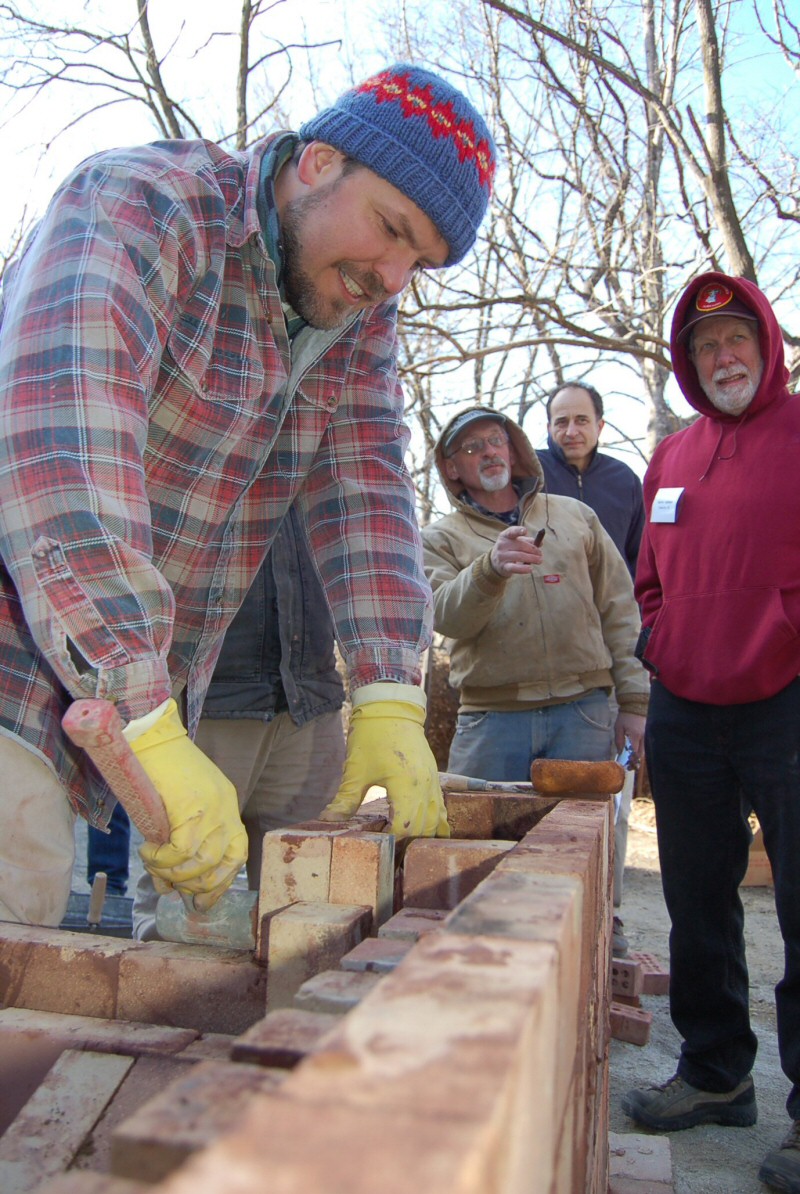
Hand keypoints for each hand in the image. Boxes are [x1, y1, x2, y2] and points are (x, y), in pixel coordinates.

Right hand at [126, 699, 247, 909]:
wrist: (148, 735)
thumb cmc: (157, 769)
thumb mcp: (176, 806)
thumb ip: (177, 841)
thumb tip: (169, 884)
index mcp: (227, 805)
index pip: (237, 853)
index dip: (221, 881)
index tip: (202, 899)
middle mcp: (225, 807)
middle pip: (223, 863)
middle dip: (197, 886)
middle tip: (172, 888)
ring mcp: (212, 806)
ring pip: (202, 861)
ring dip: (175, 874)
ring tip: (154, 866)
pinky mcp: (191, 805)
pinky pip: (181, 850)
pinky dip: (162, 859)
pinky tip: (147, 851)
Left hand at [319, 683, 448, 837]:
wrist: (391, 708)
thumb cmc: (372, 736)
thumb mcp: (356, 770)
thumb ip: (345, 800)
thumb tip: (328, 820)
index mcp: (407, 787)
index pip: (404, 828)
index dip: (392, 841)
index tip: (378, 847)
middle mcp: (425, 787)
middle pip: (423, 829)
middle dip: (407, 843)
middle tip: (390, 853)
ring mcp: (433, 782)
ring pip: (435, 821)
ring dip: (422, 835)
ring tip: (405, 846)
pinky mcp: (434, 778)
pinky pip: (440, 808)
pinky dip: (434, 822)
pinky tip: (424, 831)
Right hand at [489, 525, 543, 576]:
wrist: (495, 563)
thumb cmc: (509, 549)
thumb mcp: (516, 542)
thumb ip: (528, 541)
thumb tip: (540, 543)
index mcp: (505, 536)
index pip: (511, 532)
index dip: (518, 531)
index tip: (525, 531)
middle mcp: (501, 545)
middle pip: (520, 545)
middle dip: (533, 549)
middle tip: (540, 553)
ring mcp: (501, 556)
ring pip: (519, 556)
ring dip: (532, 558)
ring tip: (539, 560)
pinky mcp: (503, 567)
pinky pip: (514, 568)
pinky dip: (523, 568)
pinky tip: (530, 569)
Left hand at [615, 712, 645, 765]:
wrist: (634, 706)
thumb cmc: (624, 717)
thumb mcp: (618, 728)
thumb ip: (619, 741)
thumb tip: (620, 752)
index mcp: (635, 735)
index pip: (634, 752)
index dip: (631, 759)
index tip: (626, 764)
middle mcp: (643, 736)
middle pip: (641, 753)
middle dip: (635, 759)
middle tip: (629, 763)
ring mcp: (647, 735)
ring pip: (645, 750)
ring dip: (638, 755)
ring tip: (632, 758)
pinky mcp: (649, 733)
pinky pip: (646, 745)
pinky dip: (641, 749)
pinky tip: (636, 750)